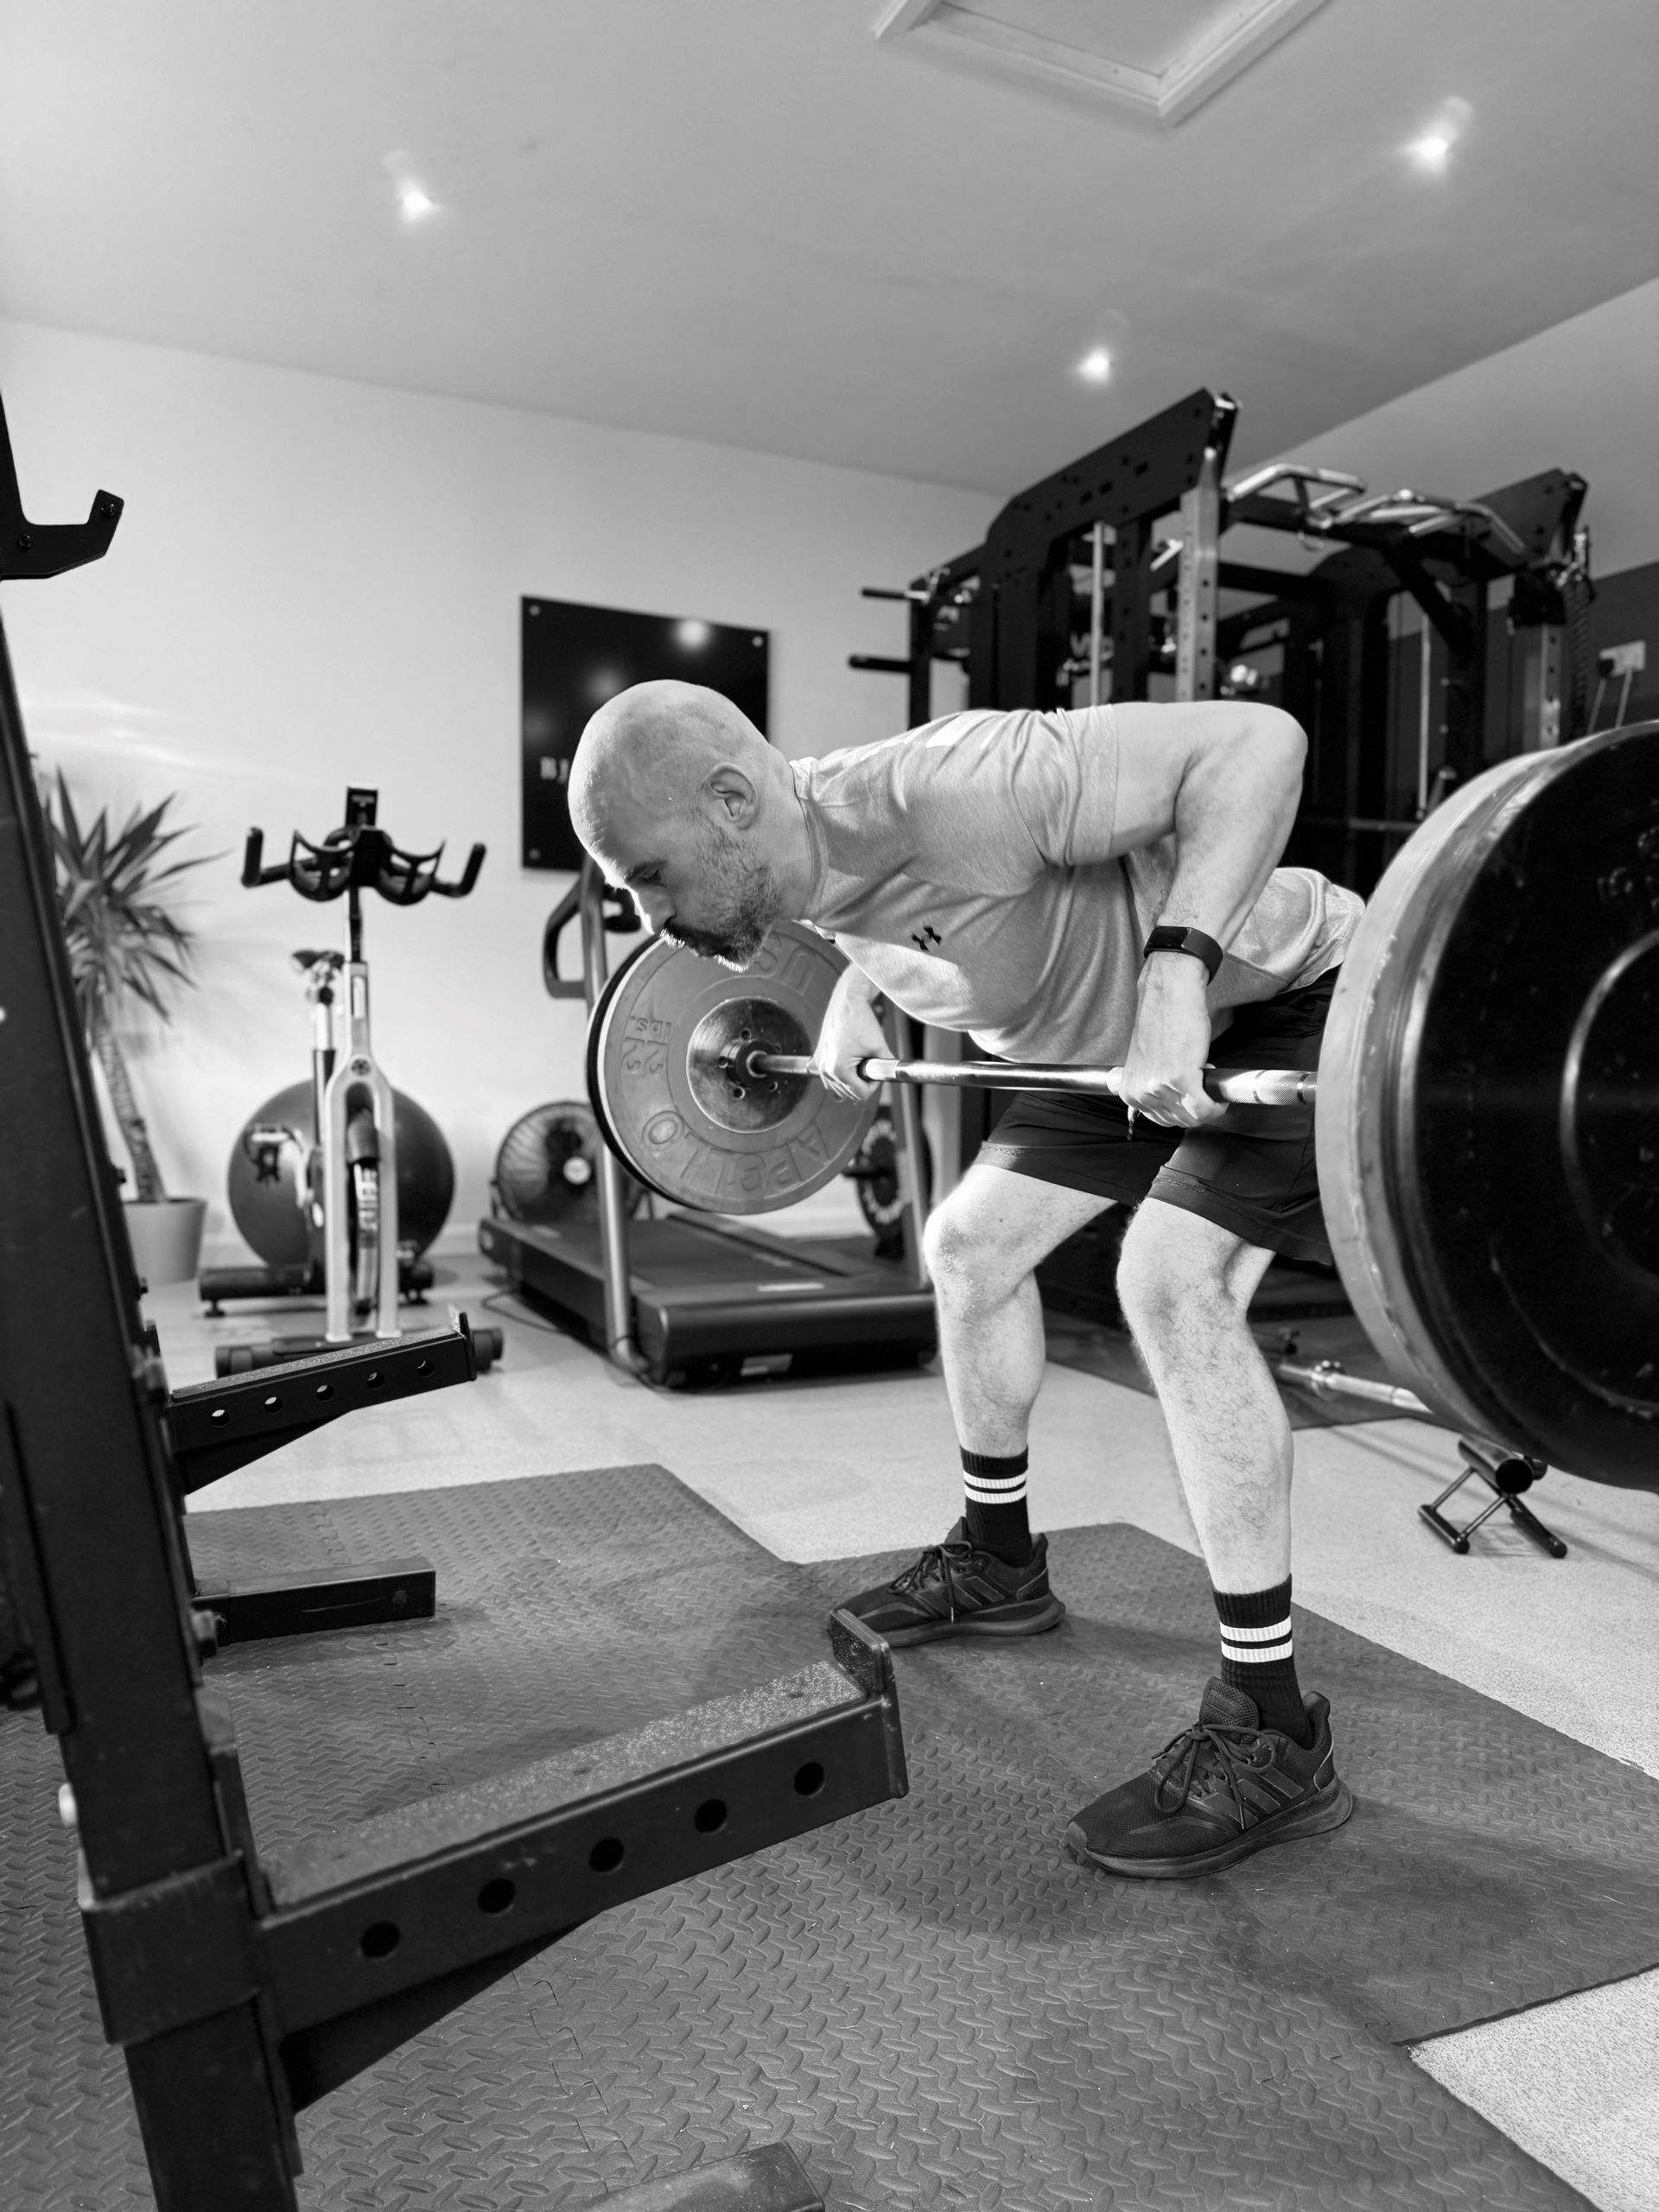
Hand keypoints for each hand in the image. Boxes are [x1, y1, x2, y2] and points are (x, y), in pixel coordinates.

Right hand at [811, 970, 889, 1099]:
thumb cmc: (862, 1021)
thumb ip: (887, 1066)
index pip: (861, 1094)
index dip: (873, 1085)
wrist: (847, 1002)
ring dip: (851, 1080)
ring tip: (858, 1061)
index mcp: (839, 1069)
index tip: (877, 1069)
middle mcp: (825, 1070)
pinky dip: (840, 1075)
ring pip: (838, 1088)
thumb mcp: (880, 1047)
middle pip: (849, 1093)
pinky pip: (830, 1077)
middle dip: (862, 1082)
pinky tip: (849, 1062)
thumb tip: (893, 1076)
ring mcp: (819, 1065)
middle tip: (870, 1063)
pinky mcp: (818, 1058)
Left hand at [1118, 956, 1224, 1127]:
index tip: (1193, 1096)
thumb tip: (1173, 1106)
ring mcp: (1159, 1088)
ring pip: (1193, 1117)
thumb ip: (1154, 1087)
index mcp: (1129, 1092)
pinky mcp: (1181, 1080)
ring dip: (1208, 1104)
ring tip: (1207, 1081)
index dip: (1183, 1109)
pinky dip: (1217, 1106)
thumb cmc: (1162, 1022)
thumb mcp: (1148, 1064)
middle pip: (1179, 1121)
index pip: (1162, 1120)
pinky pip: (1205, 1108)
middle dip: (1197, 1108)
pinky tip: (1219, 1095)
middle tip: (1203, 1086)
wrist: (1170, 994)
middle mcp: (1141, 1094)